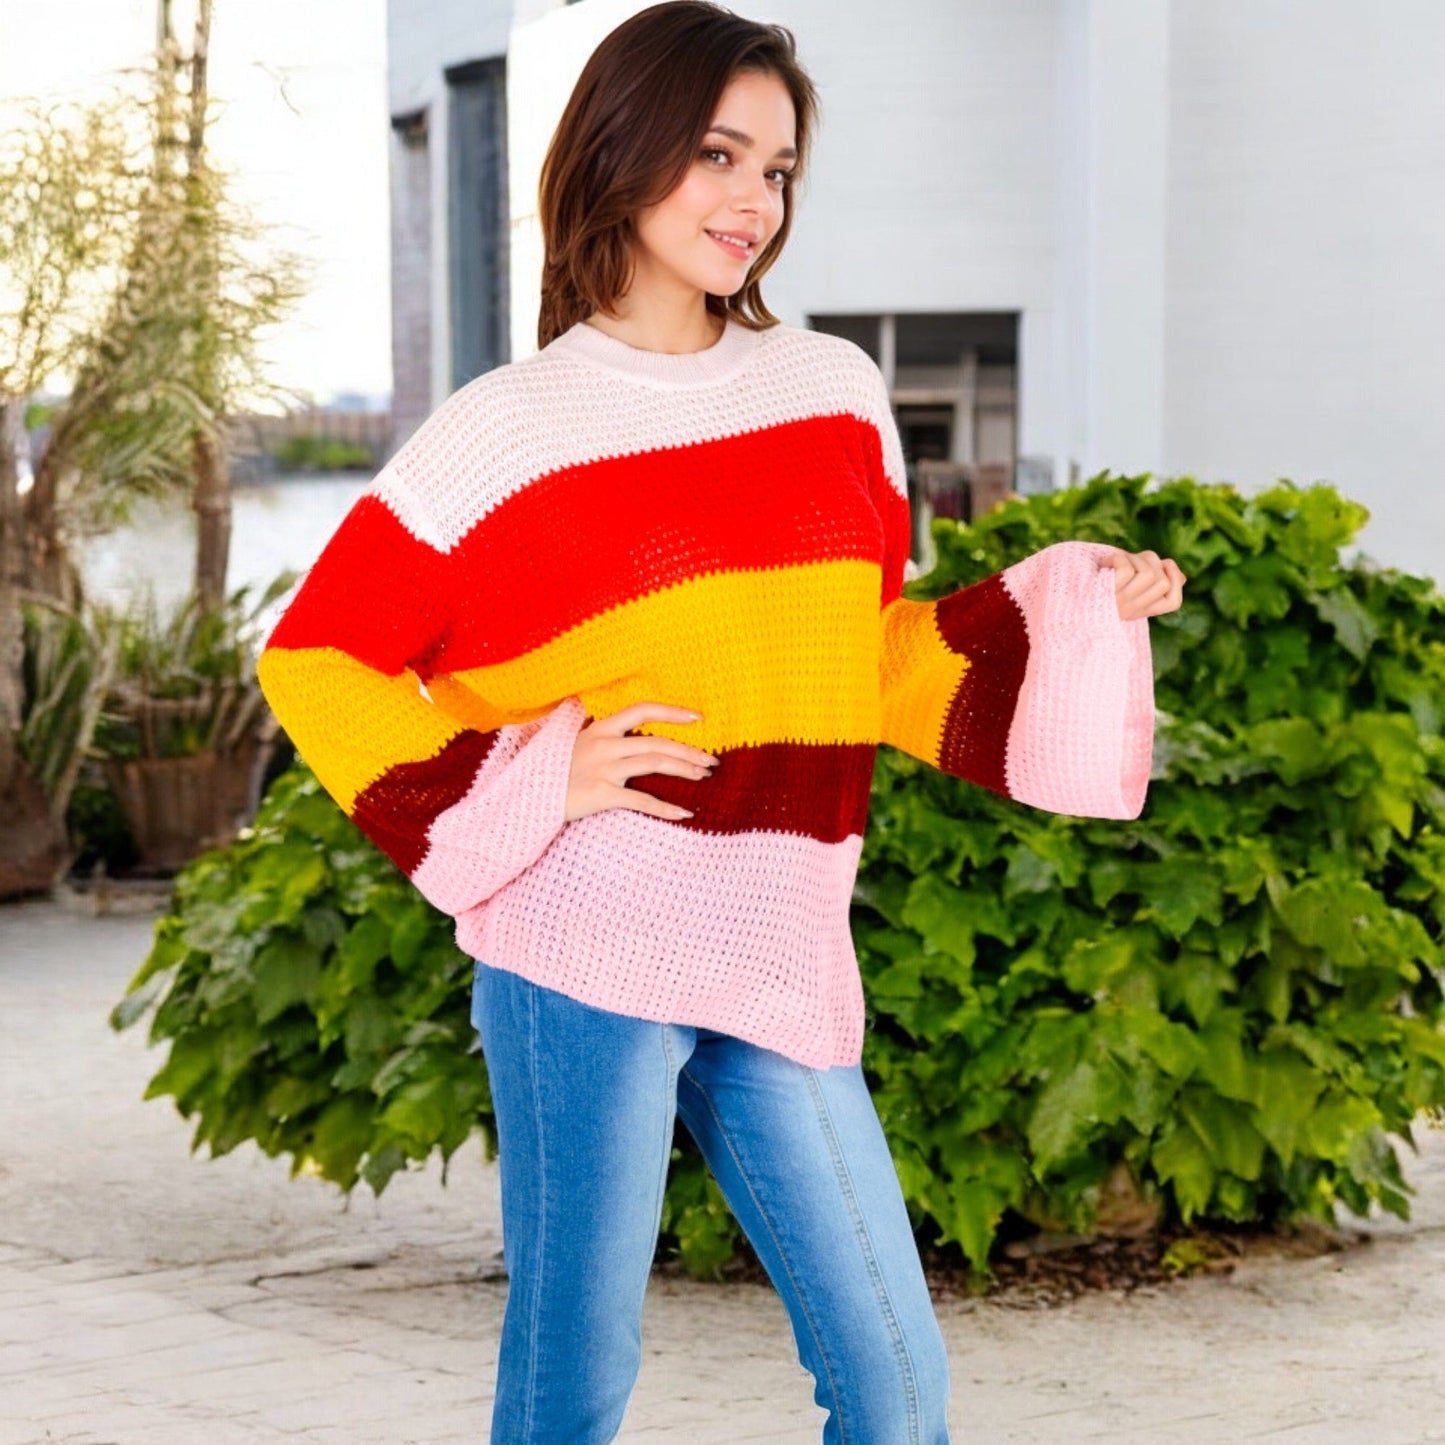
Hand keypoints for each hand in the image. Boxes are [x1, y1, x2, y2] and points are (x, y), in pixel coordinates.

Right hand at [565, 701, 716, 822]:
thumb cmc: (555, 772)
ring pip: (654, 763)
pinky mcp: (602, 794)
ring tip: (703, 776)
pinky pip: (641, 800)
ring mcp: (603, 769)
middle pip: (657, 742)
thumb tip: (629, 734)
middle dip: (689, 751)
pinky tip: (684, 813)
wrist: (528, 796)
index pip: (642, 710)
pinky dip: (665, 808)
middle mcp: (604, 744)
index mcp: (601, 729)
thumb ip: (602, 737)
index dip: (672, 712)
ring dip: (684, 769)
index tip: (698, 718)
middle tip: (711, 760)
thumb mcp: (575, 743)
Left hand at [1103, 548, 1186, 620]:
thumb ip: (1152, 579)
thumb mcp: (1126, 584)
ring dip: (1134, 558)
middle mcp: (1131, 610)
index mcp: (1138, 610)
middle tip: (1131, 560)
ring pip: (1149, 574)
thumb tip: (1182, 578)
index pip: (1173, 603)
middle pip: (1163, 582)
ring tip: (1117, 560)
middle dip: (1151, 561)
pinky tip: (1105, 562)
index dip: (1176, 580)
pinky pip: (1127, 570)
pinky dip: (1118, 558)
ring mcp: (1120, 603)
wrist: (1058, 595)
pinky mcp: (1108, 592)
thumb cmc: (1097, 583)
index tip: (1166, 564)